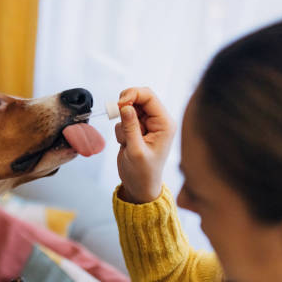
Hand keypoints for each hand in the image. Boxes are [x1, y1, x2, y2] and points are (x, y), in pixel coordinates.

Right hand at [115, 87, 175, 202]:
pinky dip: (120, 130)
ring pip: (129, 109)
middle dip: (125, 107)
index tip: (119, 104)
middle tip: (116, 117)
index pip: (149, 96)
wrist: (139, 187)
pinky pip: (124, 120)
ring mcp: (147, 125)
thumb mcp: (136, 151)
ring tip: (126, 141)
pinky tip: (125, 144)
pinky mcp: (137, 130)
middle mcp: (158, 121)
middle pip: (139, 98)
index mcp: (164, 124)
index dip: (132, 95)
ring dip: (122, 122)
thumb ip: (130, 127)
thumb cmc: (143, 173)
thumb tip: (124, 106)